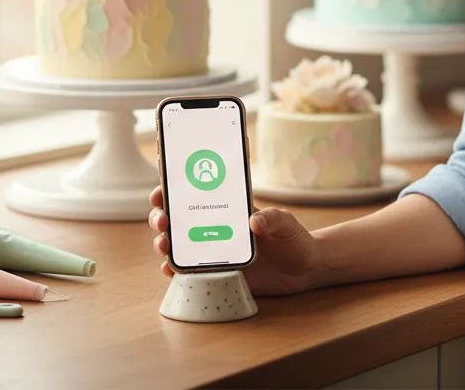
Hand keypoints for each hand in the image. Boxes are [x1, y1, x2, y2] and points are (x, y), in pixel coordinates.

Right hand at [148, 186, 322, 294]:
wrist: (303, 270)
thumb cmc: (294, 239)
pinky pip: (189, 272)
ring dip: (164, 243)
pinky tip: (170, 269)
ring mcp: (213, 252)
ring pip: (178, 245)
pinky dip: (175, 270)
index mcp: (229, 210)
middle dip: (161, 216)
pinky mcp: (217, 274)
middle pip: (178, 219)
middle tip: (162, 220)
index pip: (196, 195)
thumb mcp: (287, 223)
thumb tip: (254, 221)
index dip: (173, 190)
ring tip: (164, 246)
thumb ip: (273, 218)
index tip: (161, 191)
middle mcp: (215, 228)